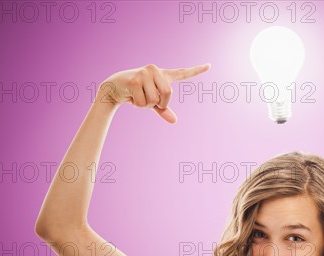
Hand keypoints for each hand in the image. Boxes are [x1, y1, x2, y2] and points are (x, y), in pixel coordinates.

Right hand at [96, 63, 210, 123]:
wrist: (113, 87)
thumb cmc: (136, 93)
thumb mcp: (152, 103)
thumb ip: (163, 110)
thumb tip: (174, 121)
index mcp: (163, 75)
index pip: (182, 73)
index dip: (197, 70)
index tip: (209, 65)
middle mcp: (155, 70)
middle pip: (168, 94)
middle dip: (159, 103)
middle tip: (147, 100)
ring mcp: (144, 73)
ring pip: (155, 100)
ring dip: (146, 105)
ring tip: (137, 96)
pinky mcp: (134, 80)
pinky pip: (143, 102)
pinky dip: (138, 105)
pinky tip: (131, 96)